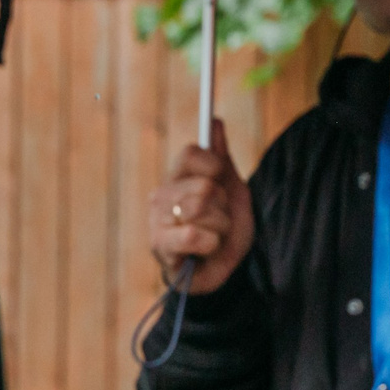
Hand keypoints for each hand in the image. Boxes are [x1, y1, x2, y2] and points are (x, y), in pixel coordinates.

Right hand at [148, 128, 254, 292]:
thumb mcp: (231, 188)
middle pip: (203, 185)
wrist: (228, 269)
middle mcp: (161, 195)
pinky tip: (205, 251)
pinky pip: (193, 235)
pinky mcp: (160, 247)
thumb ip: (221, 156)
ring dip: (220, 226)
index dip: (214, 165)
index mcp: (177, 177)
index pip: (190, 152)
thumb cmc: (225, 228)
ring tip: (214, 236)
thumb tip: (214, 121)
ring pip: (199, 209)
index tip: (221, 181)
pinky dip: (211, 244)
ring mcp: (157, 220)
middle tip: (219, 219)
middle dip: (223, 206)